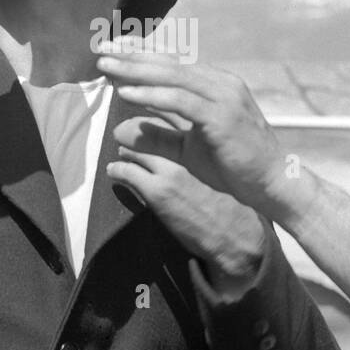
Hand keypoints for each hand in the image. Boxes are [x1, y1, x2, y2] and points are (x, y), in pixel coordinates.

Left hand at [97, 49, 290, 214]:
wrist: (271, 183)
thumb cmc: (233, 166)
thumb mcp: (189, 149)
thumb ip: (159, 135)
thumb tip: (121, 130)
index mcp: (215, 85)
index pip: (173, 61)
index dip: (141, 52)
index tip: (113, 48)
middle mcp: (221, 83)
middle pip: (169, 62)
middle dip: (132, 55)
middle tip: (101, 49)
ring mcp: (224, 96)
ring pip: (172, 76)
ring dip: (135, 70)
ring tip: (106, 67)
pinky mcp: (222, 116)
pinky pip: (180, 100)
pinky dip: (152, 94)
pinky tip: (126, 93)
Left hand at [106, 116, 265, 294]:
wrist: (236, 234)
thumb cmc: (232, 205)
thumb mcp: (221, 170)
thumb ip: (204, 155)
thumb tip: (185, 150)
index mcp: (205, 144)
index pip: (175, 118)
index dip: (158, 114)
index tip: (147, 116)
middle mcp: (188, 152)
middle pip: (152, 129)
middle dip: (136, 129)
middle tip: (124, 131)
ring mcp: (171, 171)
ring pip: (137, 149)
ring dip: (126, 150)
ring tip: (122, 152)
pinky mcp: (157, 191)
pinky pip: (128, 172)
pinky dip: (117, 169)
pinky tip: (114, 170)